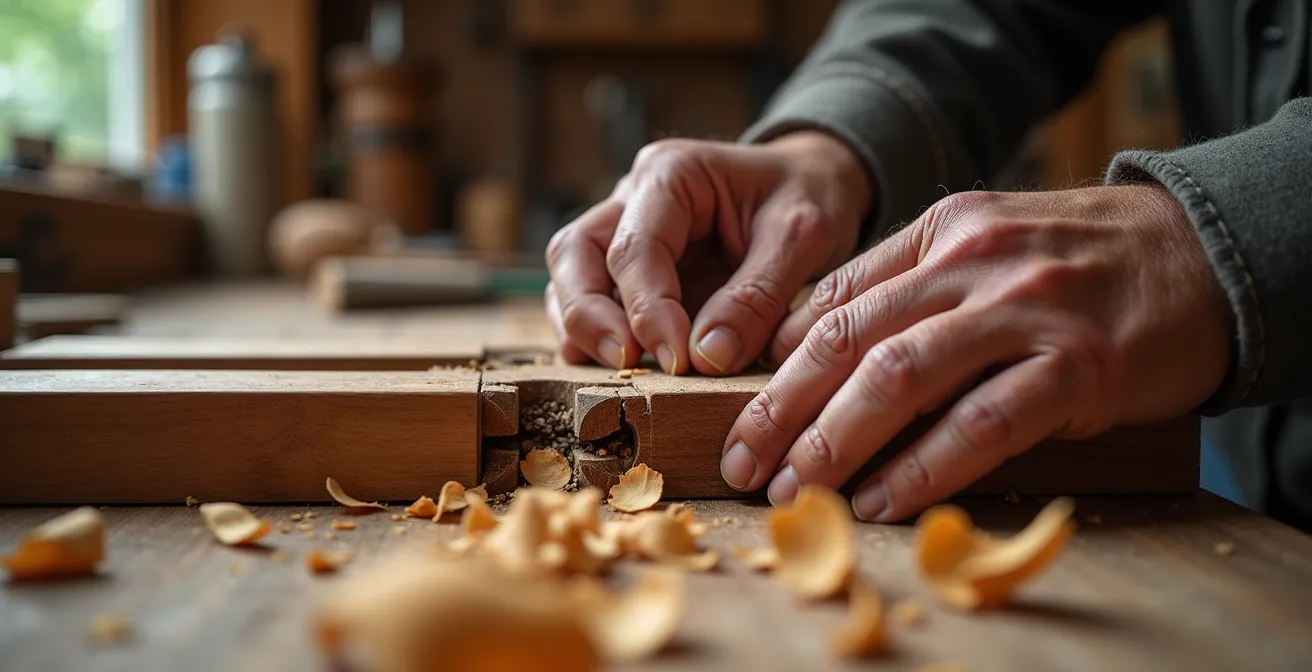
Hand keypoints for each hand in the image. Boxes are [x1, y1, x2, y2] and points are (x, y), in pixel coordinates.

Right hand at [545, 131, 871, 374]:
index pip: (636, 246)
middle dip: (588, 315)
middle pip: (575, 253)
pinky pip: (592, 302)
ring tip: (618, 374)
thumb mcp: (801, 236)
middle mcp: (632, 198)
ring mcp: (624, 232)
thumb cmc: (808, 196)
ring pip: (569, 277)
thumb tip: (708, 357)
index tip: (679, 359)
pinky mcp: (631, 271)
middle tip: (624, 364)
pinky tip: (617, 371)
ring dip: (583, 330)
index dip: (649, 309)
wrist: (814, 185)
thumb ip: (756, 295)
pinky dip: (594, 337)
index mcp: (672, 174)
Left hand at [720, 186, 1231, 520]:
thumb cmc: (1083, 260)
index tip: (738, 408)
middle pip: (849, 339)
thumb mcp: (989, 240)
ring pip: (900, 377)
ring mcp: (1024, 311)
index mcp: (943, 231)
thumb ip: (908, 281)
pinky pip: (982, 423)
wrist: (1205, 251)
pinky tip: (885, 499)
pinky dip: (924, 466)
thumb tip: (815, 341)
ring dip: (835, 440)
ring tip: (797, 488)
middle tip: (742, 460)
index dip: (776, 361)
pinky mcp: (1076, 366)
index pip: (836, 299)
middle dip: (782, 407)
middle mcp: (973, 263)